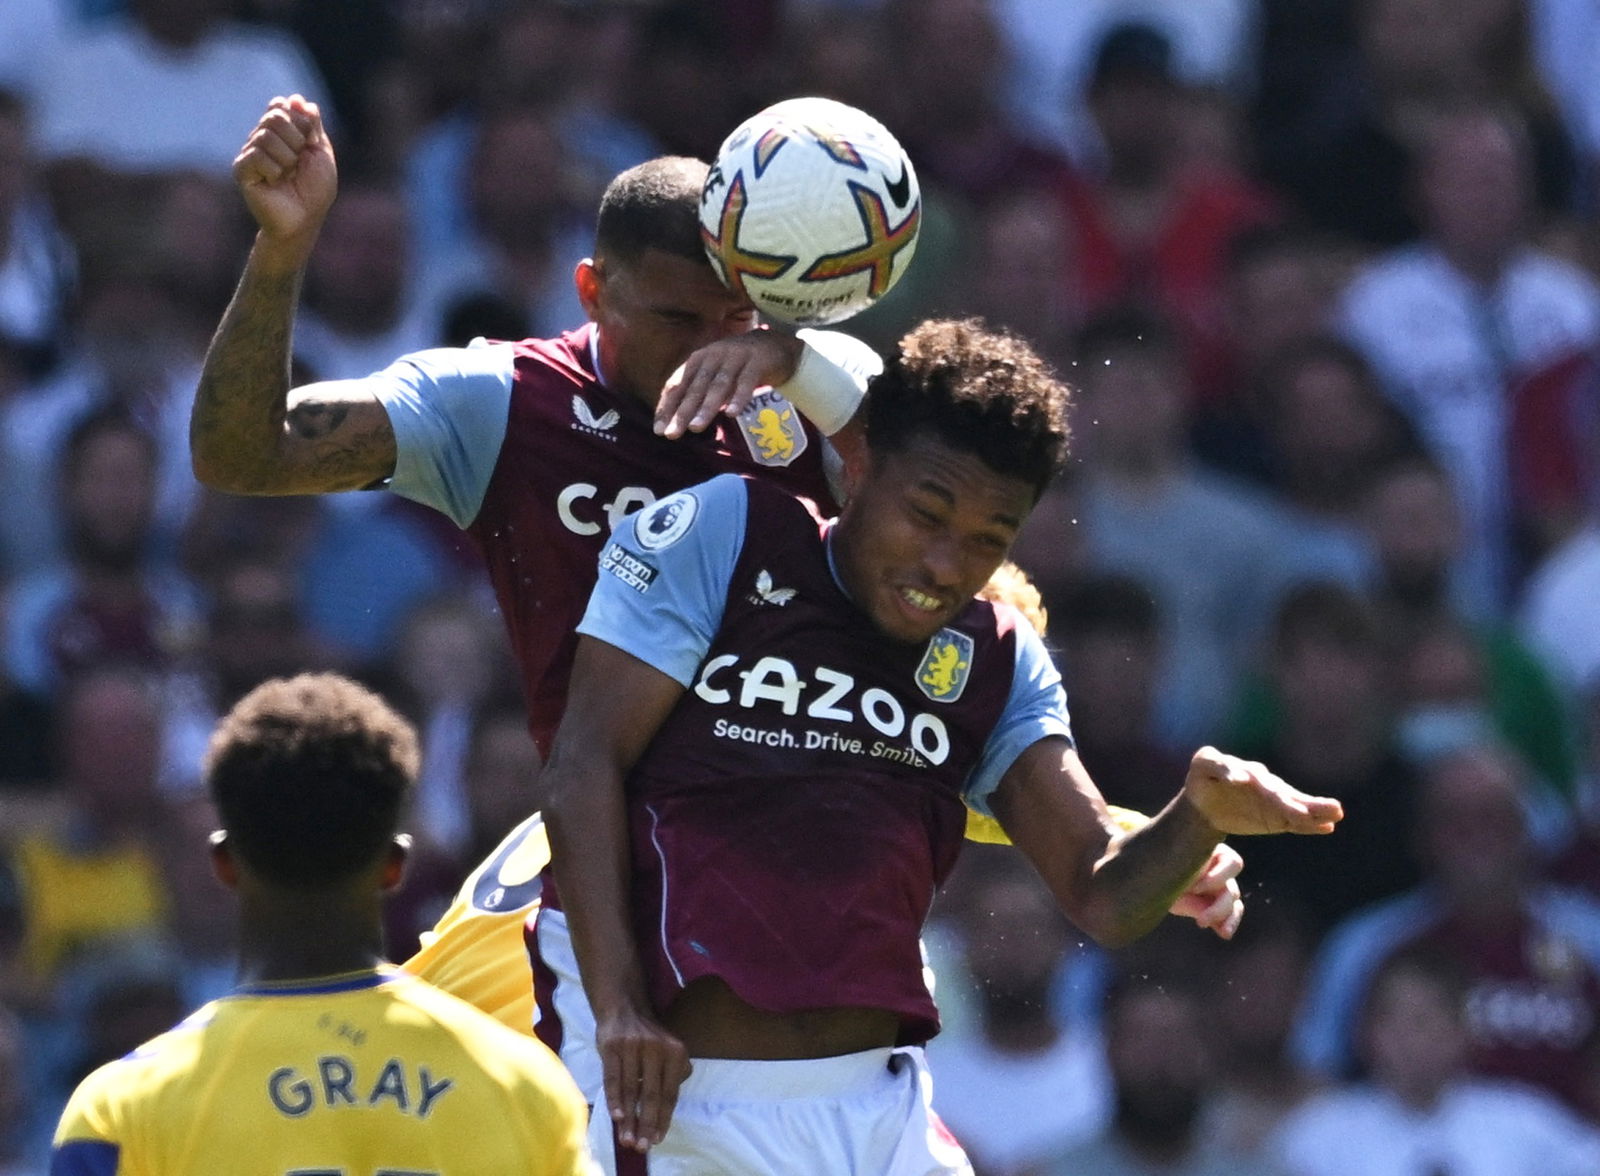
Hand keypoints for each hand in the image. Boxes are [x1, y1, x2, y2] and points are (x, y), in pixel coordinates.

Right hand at [232, 94, 336, 247]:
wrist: (305, 218)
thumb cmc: (315, 189)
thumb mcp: (321, 151)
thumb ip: (311, 124)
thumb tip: (297, 99)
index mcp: (280, 132)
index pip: (280, 106)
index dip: (299, 123)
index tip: (308, 143)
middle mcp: (262, 138)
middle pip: (274, 117)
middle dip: (295, 140)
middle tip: (298, 163)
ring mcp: (250, 153)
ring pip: (265, 136)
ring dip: (287, 159)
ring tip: (287, 175)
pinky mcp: (242, 169)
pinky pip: (256, 155)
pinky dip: (274, 170)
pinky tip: (274, 182)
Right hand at [596, 1004, 692, 1151]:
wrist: (624, 1007)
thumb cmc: (648, 1037)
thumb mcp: (669, 1049)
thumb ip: (674, 1074)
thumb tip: (669, 1106)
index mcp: (675, 1052)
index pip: (670, 1093)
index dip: (664, 1119)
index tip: (657, 1140)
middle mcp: (657, 1048)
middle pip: (652, 1094)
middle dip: (647, 1124)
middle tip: (642, 1147)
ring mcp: (633, 1046)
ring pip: (631, 1090)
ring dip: (629, 1118)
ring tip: (627, 1139)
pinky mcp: (612, 1046)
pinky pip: (613, 1078)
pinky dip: (614, 1099)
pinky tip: (616, 1117)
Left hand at [655, 328, 803, 437]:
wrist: (773, 344)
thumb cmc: (737, 366)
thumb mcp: (714, 374)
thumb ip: (698, 392)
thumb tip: (676, 421)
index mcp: (698, 360)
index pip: (677, 385)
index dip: (667, 407)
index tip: (659, 431)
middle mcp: (713, 356)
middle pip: (695, 387)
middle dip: (682, 412)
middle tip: (671, 435)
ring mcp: (735, 357)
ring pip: (718, 385)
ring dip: (706, 407)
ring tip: (695, 428)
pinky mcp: (757, 361)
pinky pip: (746, 382)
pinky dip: (739, 398)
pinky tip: (732, 414)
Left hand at [1168, 843, 1244, 938]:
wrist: (1152, 878)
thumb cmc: (1161, 863)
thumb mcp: (1170, 863)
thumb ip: (1182, 867)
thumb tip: (1188, 880)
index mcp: (1213, 854)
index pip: (1232, 863)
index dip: (1217, 877)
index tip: (1195, 887)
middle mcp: (1221, 872)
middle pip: (1232, 890)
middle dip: (1218, 907)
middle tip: (1200, 920)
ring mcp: (1221, 890)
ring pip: (1234, 904)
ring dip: (1225, 918)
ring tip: (1213, 928)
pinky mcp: (1217, 907)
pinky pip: (1230, 916)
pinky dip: (1228, 924)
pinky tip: (1223, 933)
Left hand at [1181, 747, 1342, 836]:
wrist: (1206, 802)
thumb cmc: (1203, 778)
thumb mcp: (1202, 766)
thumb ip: (1216, 765)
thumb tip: (1238, 777)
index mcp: (1248, 771)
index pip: (1255, 778)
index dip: (1261, 785)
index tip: (1272, 796)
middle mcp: (1266, 785)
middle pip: (1280, 795)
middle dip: (1294, 804)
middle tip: (1307, 812)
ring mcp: (1274, 802)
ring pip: (1295, 807)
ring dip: (1314, 811)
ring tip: (1336, 812)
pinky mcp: (1277, 818)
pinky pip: (1295, 824)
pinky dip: (1311, 825)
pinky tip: (1328, 826)